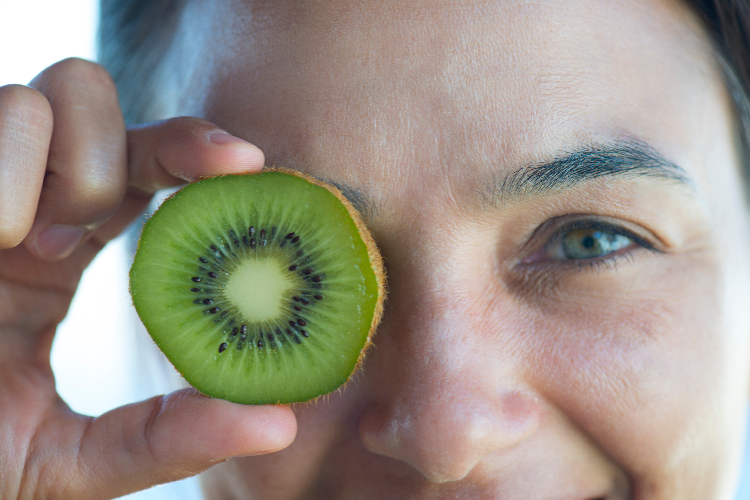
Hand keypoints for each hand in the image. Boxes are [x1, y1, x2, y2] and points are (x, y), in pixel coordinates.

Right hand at [0, 58, 296, 499]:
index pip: (148, 167)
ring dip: (49, 166)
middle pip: (98, 103)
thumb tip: (278, 426)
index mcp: (69, 248)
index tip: (248, 162)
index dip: (196, 150)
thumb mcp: (68, 462)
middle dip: (110, 155)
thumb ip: (166, 440)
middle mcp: (23, 204)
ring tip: (20, 246)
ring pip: (38, 95)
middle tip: (77, 236)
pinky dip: (5, 172)